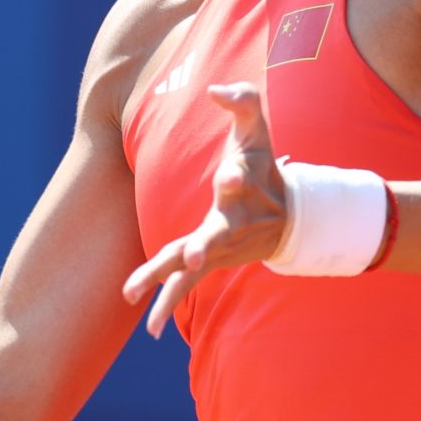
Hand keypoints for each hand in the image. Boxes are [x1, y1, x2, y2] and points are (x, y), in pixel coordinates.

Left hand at [120, 82, 287, 338]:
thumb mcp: (258, 128)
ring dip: (168, 284)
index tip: (232, 177)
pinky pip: (185, 287)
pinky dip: (167, 305)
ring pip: (190, 267)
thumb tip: (215, 90)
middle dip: (205, 245)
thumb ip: (243, 101)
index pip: (241, 176)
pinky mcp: (209, 261)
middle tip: (197, 256)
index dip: (237, 176)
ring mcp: (220, 246)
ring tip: (135, 294)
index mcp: (246, 185)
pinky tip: (148, 330)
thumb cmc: (265, 166)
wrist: (286, 215)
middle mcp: (232, 221)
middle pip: (216, 234)